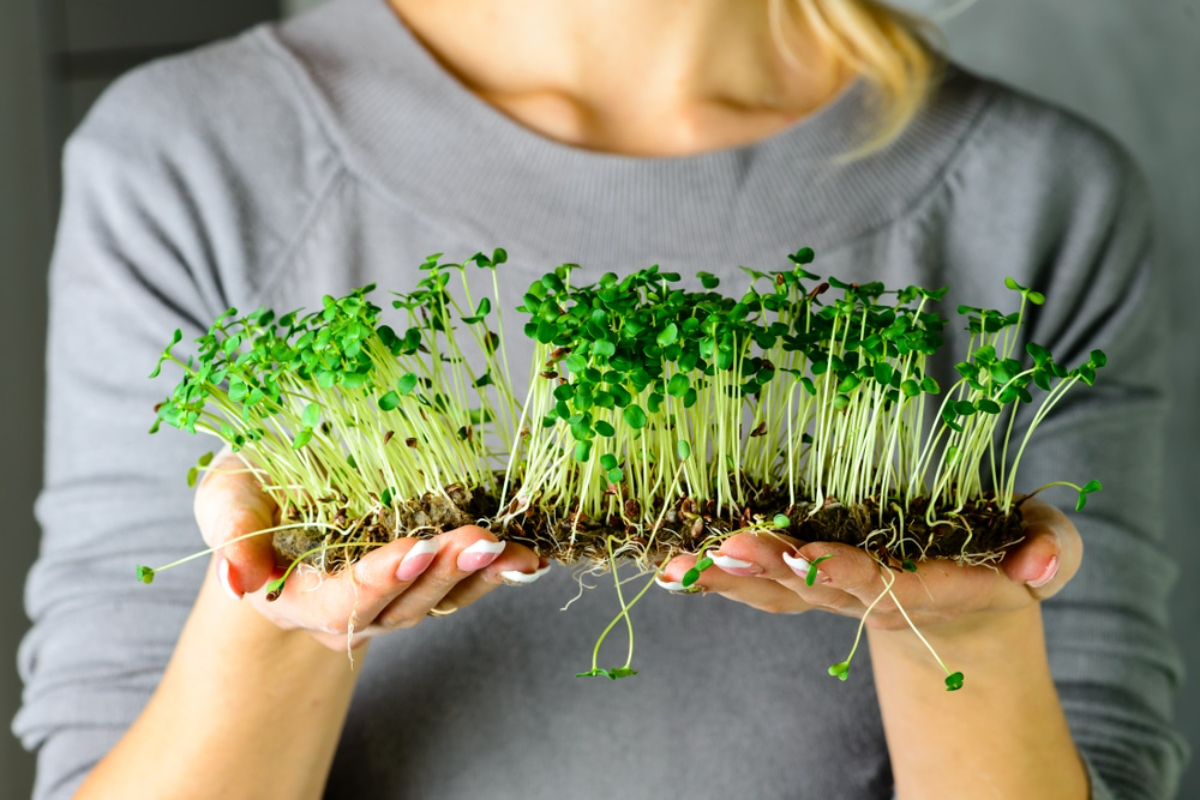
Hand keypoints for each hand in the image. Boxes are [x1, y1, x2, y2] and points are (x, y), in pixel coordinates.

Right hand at [194, 449, 545, 649]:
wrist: (280, 504)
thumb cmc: (252, 495)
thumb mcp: (227, 499)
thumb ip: (230, 530)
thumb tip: (240, 576)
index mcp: (299, 596)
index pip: (344, 598)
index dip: (382, 577)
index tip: (417, 548)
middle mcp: (353, 609)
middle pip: (403, 604)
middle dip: (443, 573)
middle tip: (479, 541)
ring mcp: (394, 599)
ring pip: (440, 600)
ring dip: (478, 576)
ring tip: (510, 548)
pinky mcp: (426, 580)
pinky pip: (464, 585)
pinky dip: (497, 572)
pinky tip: (528, 556)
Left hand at [657, 497, 1080, 638]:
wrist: (968, 612)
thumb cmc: (1009, 560)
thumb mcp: (1047, 552)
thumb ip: (1050, 553)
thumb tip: (1038, 565)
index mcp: (928, 585)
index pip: (884, 582)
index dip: (848, 570)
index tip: (810, 556)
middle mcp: (869, 596)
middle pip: (813, 587)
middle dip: (767, 567)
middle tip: (722, 546)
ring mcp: (830, 594)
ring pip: (772, 590)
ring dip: (724, 576)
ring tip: (675, 563)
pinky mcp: (806, 583)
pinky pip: (755, 584)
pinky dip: (713, 576)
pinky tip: (666, 565)